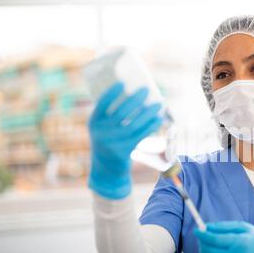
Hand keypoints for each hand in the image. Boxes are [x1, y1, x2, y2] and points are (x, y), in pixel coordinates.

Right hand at [88, 82, 162, 198]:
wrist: (106, 169)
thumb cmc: (108, 141)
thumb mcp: (103, 128)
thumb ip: (112, 114)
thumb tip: (134, 94)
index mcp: (94, 122)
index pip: (102, 104)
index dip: (112, 93)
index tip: (123, 83)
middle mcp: (101, 132)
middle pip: (121, 113)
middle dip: (135, 100)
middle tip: (146, 90)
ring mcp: (112, 142)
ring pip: (133, 124)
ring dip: (148, 113)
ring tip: (159, 104)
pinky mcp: (124, 151)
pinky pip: (140, 136)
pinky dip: (151, 126)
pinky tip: (159, 119)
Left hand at [194, 221, 253, 252]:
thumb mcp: (242, 226)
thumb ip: (223, 226)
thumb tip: (205, 227)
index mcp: (239, 242)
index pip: (215, 240)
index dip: (203, 235)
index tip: (197, 230)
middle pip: (210, 251)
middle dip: (202, 243)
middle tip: (202, 237)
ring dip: (204, 252)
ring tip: (206, 245)